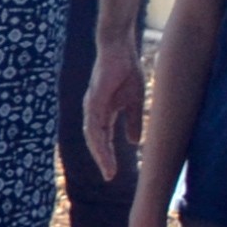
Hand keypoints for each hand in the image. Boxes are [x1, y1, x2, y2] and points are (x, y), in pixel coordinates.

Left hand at [80, 46, 140, 181]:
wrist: (120, 50)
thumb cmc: (126, 72)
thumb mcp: (133, 101)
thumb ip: (132, 121)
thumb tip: (133, 143)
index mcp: (103, 113)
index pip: (103, 139)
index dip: (107, 155)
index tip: (113, 173)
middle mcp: (94, 112)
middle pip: (96, 141)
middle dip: (103, 159)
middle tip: (110, 177)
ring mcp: (92, 105)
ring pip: (93, 135)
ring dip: (100, 153)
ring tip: (108, 168)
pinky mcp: (94, 99)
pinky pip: (94, 122)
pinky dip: (98, 136)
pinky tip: (103, 148)